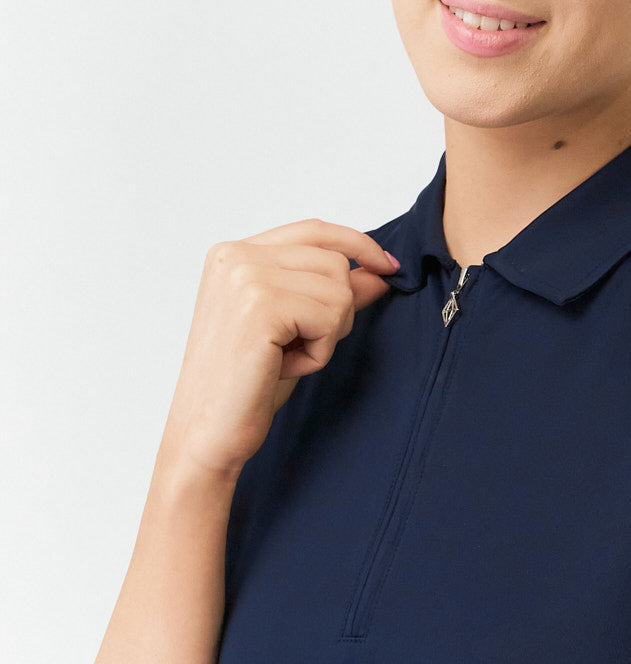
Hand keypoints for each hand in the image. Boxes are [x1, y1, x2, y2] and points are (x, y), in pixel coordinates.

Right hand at [160, 218, 398, 476]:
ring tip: (284, 358)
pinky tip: (283, 368)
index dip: (358, 244)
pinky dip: (319, 352)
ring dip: (326, 335)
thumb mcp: (295, 328)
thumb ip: (331, 292)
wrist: (207, 433)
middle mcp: (235, 255)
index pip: (314, 230)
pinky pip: (330, 318)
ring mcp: (245, 276)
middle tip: (296, 348)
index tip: (389, 266)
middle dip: (336, 311)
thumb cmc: (246, 385)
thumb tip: (379, 271)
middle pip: (334, 262)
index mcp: (233, 253)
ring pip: (339, 290)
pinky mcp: (260, 305)